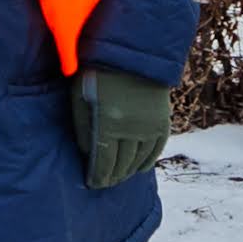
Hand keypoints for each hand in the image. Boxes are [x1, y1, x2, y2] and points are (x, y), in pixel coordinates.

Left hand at [75, 65, 172, 190]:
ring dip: (127, 172)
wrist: (132, 56)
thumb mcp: (80, 98)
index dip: (98, 176)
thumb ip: (83, 128)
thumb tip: (88, 155)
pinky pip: (155, 150)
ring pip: (139, 159)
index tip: (92, 184)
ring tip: (117, 178)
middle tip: (103, 184)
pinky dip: (146, 162)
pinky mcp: (162, 122)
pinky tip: (138, 169)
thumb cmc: (96, 75)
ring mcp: (150, 126)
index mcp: (109, 123)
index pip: (104, 161)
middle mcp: (132, 128)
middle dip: (111, 176)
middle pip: (122, 163)